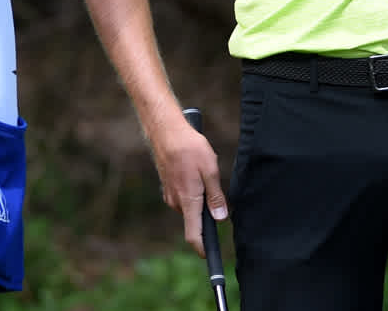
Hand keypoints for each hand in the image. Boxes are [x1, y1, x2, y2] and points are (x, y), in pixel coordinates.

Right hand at [152, 118, 227, 256]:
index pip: (193, 234)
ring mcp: (170, 195)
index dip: (202, 248)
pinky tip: (194, 169)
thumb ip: (215, 197)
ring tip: (202, 171)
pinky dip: (192, 189)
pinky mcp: (168, 187)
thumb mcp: (210, 170)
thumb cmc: (190, 148)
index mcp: (188, 200)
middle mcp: (176, 202)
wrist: (166, 132)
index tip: (209, 255)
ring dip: (200, 196)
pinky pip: (184, 196)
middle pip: (195, 219)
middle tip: (213, 185)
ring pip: (190, 205)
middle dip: (206, 211)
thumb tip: (220, 218)